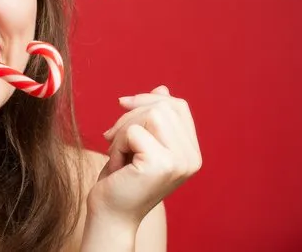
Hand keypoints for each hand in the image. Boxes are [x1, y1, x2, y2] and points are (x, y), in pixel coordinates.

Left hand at [88, 85, 201, 225]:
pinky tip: (118, 165)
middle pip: (163, 106)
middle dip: (130, 115)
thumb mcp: (140, 142)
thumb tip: (163, 87)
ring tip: (118, 153)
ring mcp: (179, 162)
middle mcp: (191, 158)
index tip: (122, 104)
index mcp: (191, 152)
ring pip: (150, 115)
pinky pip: (133, 131)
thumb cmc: (122, 178)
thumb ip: (154, 118)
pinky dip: (117, 144)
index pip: (178, 106)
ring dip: (122, 130)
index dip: (149, 98)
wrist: (110, 214)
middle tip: (112, 138)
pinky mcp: (161, 164)